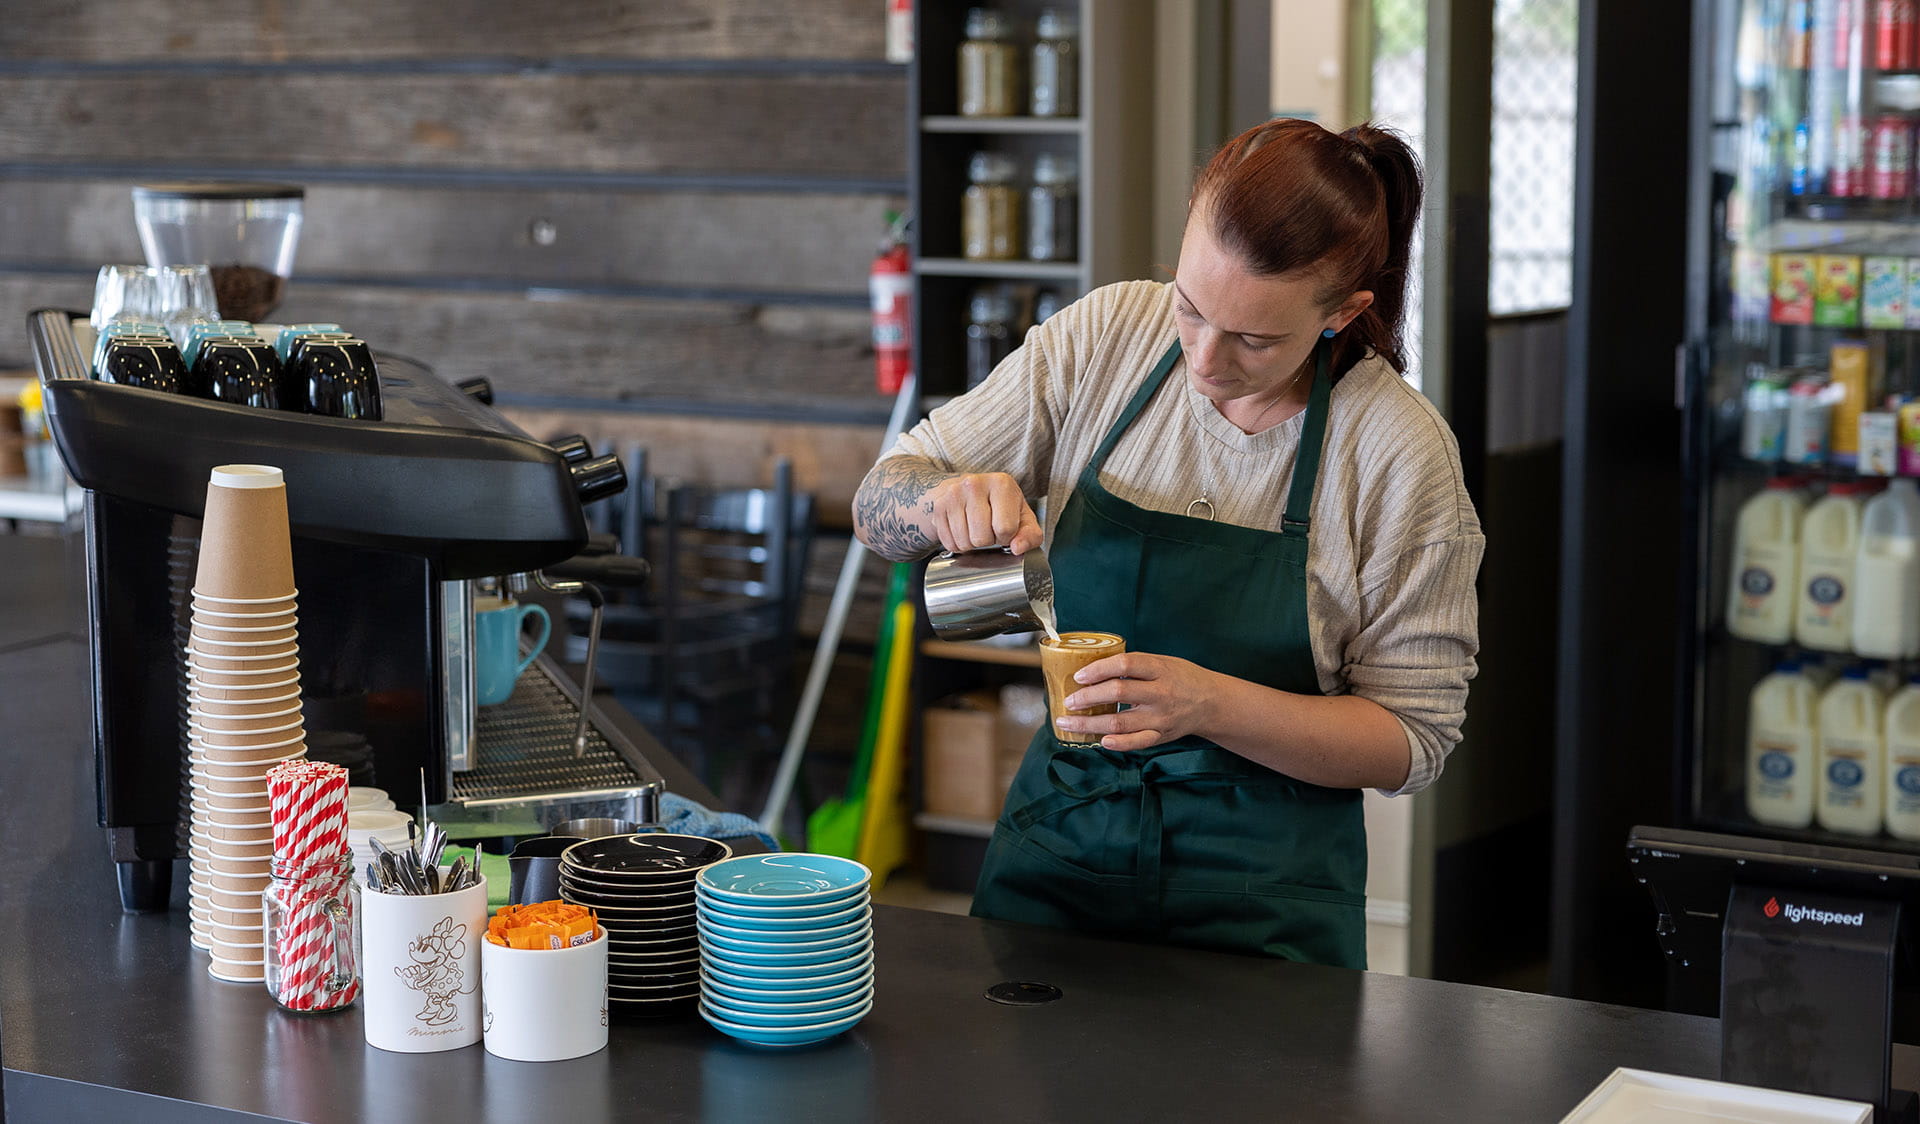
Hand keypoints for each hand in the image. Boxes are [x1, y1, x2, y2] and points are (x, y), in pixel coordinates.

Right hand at [925, 472, 1043, 554]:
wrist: (966, 491)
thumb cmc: (1000, 506)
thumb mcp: (1022, 517)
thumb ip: (1030, 535)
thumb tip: (1018, 548)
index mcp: (1002, 484)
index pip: (1005, 528)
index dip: (1006, 537)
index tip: (1004, 529)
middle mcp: (974, 484)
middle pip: (982, 538)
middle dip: (988, 541)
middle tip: (988, 530)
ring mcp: (953, 494)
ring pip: (964, 542)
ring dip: (972, 545)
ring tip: (976, 530)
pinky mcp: (939, 507)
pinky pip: (949, 543)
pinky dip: (957, 545)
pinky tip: (963, 531)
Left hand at [1054, 652, 1219, 750]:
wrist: (1211, 702)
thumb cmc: (1182, 678)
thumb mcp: (1163, 661)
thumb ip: (1134, 664)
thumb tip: (1095, 667)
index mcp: (1159, 669)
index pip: (1125, 665)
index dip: (1098, 669)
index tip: (1079, 675)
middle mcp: (1160, 693)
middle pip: (1118, 693)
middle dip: (1088, 697)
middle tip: (1069, 700)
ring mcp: (1160, 718)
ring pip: (1120, 723)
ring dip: (1089, 724)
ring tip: (1068, 722)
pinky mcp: (1161, 736)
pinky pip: (1136, 743)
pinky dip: (1117, 744)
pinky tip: (1100, 741)